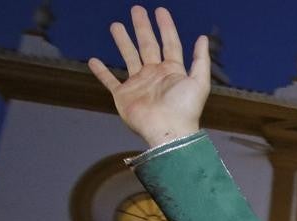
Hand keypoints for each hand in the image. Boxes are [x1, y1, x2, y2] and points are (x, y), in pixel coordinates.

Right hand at [88, 6, 210, 147]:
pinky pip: (110, 81)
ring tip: (115, 25)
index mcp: (173, 71)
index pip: (169, 43)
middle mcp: (155, 75)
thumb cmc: (185, 109)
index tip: (160, 11)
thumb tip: (203, 37)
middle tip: (136, 10)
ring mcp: (139, 84)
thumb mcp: (199, 82)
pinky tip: (94, 60)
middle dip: (142, 27)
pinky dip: (101, 72)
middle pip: (147, 46)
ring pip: (129, 57)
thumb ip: (201, 60)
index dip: (165, 27)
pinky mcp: (124, 96)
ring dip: (123, 42)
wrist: (168, 132)